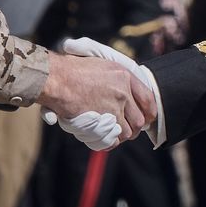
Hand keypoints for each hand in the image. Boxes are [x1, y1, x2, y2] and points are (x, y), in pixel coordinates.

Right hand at [37, 49, 154, 143]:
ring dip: (120, 135)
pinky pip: (114, 139)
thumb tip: (125, 93)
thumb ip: (116, 79)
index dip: (149, 112)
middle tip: (124, 129)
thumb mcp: (100, 64)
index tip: (146, 118)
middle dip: (134, 128)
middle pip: (140, 120)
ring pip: (128, 132)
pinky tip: (102, 138)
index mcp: (124, 75)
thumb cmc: (71, 70)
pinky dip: (109, 142)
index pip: (148, 99)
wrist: (56, 78)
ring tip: (109, 132)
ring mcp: (114, 107)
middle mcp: (123, 92)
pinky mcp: (103, 121)